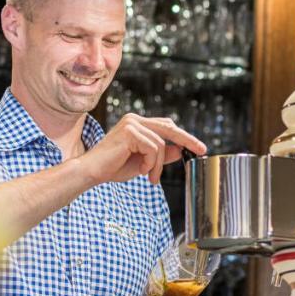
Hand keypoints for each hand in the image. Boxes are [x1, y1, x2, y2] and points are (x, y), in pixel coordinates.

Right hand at [83, 114, 205, 185]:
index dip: (184, 137)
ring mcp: (132, 124)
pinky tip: (140, 170)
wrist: (93, 172)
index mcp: (137, 124)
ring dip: (158, 165)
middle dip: (188, 140)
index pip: (167, 126)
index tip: (199, 148)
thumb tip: (180, 151)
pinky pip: (153, 149)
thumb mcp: (144, 162)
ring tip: (149, 176)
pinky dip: (150, 163)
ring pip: (161, 144)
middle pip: (170, 128)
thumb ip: (161, 155)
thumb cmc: (114, 167)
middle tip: (201, 151)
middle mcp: (135, 120)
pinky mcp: (130, 131)